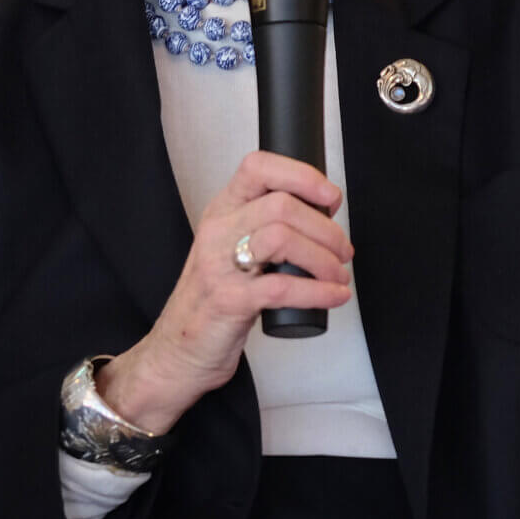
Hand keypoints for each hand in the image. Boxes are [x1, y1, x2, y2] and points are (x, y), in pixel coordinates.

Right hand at [97, 151, 351, 433]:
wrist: (176, 351)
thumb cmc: (215, 299)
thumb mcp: (233, 250)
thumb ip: (265, 228)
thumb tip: (324, 220)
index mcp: (222, 211)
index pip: (258, 167)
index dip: (302, 175)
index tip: (330, 198)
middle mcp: (218, 231)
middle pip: (282, 206)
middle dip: (326, 229)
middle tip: (343, 252)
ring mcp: (219, 266)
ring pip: (282, 237)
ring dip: (324, 258)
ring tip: (338, 275)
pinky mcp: (227, 301)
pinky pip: (282, 287)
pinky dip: (318, 291)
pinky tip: (334, 296)